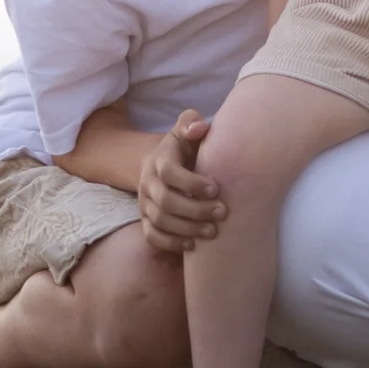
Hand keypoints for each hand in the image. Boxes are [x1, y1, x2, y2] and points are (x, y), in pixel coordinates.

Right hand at [139, 110, 223, 255]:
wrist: (161, 163)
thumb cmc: (184, 145)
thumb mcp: (186, 129)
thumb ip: (192, 122)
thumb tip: (200, 127)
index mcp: (160, 159)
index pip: (169, 172)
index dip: (191, 183)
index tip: (216, 188)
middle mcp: (149, 182)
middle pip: (166, 201)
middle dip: (195, 210)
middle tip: (223, 213)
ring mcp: (145, 203)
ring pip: (160, 221)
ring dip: (187, 228)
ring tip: (213, 232)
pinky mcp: (146, 219)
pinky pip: (152, 236)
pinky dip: (170, 243)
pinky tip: (192, 245)